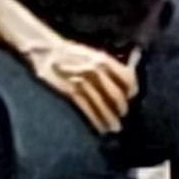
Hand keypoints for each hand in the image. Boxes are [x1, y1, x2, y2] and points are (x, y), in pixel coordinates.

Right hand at [21, 34, 135, 135]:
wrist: (46, 50)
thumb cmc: (71, 51)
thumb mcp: (95, 53)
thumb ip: (112, 64)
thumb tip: (129, 71)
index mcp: (104, 60)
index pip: (127, 78)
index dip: (132, 90)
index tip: (132, 96)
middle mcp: (96, 71)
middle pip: (116, 95)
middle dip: (122, 107)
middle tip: (124, 114)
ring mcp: (83, 82)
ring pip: (102, 105)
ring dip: (110, 119)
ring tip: (115, 128)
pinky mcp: (70, 91)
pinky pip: (87, 109)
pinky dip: (96, 120)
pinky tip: (100, 128)